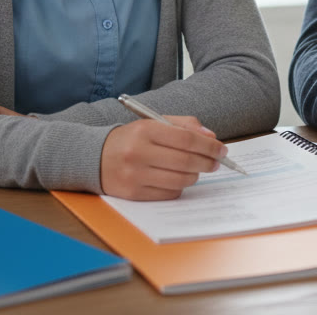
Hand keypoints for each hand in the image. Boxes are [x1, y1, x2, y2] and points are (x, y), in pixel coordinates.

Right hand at [100, 116, 224, 199]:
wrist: (94, 157)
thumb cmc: (131, 139)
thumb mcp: (154, 123)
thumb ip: (184, 125)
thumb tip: (211, 137)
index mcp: (145, 130)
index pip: (187, 139)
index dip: (209, 146)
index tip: (222, 149)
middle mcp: (138, 153)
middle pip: (186, 161)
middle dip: (207, 162)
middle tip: (216, 162)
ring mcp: (135, 175)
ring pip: (180, 180)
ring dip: (195, 176)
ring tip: (196, 170)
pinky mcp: (133, 194)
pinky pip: (168, 193)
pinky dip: (179, 187)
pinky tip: (177, 179)